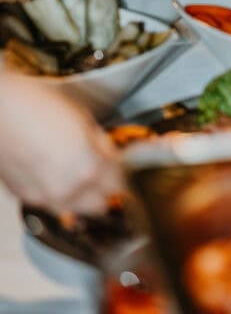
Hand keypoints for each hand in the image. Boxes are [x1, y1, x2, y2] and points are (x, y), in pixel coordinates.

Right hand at [0, 72, 121, 213]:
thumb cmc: (35, 105)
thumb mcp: (82, 117)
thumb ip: (100, 142)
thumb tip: (109, 153)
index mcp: (88, 169)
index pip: (120, 185)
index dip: (124, 173)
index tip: (123, 166)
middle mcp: (67, 190)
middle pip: (100, 205)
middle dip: (105, 190)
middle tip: (104, 172)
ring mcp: (43, 197)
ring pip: (74, 209)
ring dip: (82, 196)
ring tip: (78, 172)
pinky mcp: (24, 196)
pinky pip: (49, 203)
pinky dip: (57, 193)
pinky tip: (53, 172)